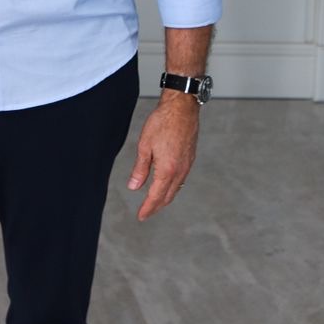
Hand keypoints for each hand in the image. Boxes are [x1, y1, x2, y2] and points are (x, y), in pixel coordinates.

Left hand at [126, 95, 199, 221]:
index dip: (148, 208)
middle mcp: (180, 170)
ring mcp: (187, 165)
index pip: (156, 196)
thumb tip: (134, 186)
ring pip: (176, 189)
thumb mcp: (145, 145)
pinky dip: (172, 187)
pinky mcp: (190, 158)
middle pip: (168, 196)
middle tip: (146, 213)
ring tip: (155, 202)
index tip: (141, 216)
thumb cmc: (163, 122)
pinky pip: (181, 179)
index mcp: (167, 169)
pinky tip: (167, 185)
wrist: (182, 107)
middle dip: (156, 206)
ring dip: (165, 198)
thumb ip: (140, 169)